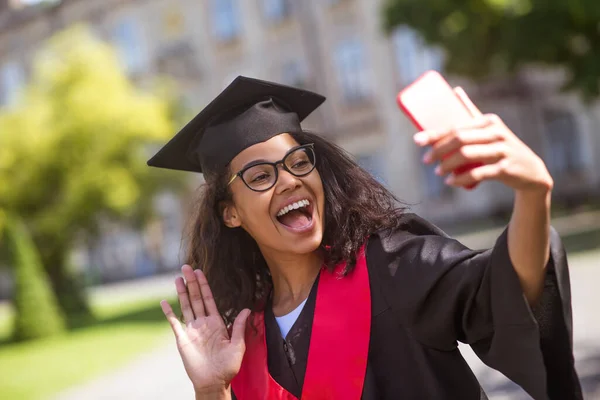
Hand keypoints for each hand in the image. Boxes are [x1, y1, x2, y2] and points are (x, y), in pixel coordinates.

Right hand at [161, 265, 249, 392]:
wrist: (214, 383)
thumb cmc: (228, 367)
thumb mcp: (238, 345)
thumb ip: (240, 327)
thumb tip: (247, 309)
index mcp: (216, 323)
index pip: (209, 299)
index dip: (204, 285)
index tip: (200, 272)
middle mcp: (203, 323)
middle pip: (196, 298)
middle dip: (191, 283)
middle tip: (186, 266)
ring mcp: (191, 330)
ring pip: (185, 306)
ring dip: (181, 292)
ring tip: (177, 278)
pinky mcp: (182, 339)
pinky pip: (174, 323)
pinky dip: (169, 312)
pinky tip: (164, 302)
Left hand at [414, 88, 552, 192]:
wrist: (531, 171)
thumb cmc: (501, 147)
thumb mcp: (490, 128)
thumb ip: (472, 112)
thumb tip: (455, 90)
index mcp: (488, 121)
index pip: (456, 126)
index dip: (434, 134)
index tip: (417, 141)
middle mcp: (496, 133)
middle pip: (460, 139)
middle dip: (438, 150)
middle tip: (426, 160)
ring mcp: (502, 151)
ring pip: (468, 155)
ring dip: (448, 165)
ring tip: (438, 172)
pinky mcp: (506, 168)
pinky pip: (479, 173)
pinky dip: (462, 178)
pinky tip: (451, 182)